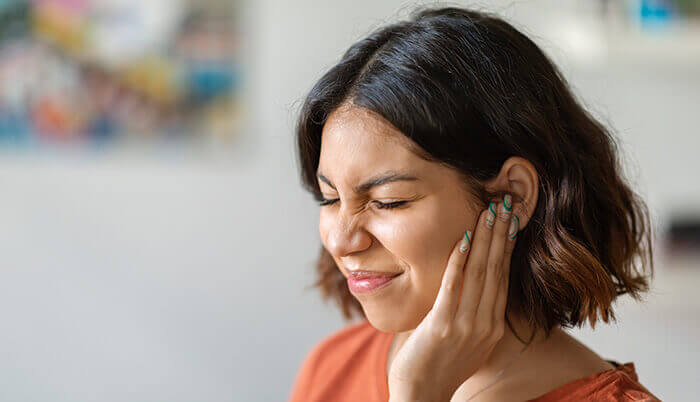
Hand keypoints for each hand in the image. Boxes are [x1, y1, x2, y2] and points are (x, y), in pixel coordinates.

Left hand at [387, 195, 518, 401]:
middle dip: (501, 234)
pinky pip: (453, 287)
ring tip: (490, 212)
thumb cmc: (439, 366)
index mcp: (492, 326)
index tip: (511, 220)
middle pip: (496, 269)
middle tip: (506, 204)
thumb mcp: (467, 340)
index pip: (503, 277)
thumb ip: (473, 314)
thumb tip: (472, 288)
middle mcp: (485, 324)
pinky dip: (459, 261)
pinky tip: (463, 239)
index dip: (507, 246)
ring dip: (484, 239)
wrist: (421, 395)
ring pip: (479, 273)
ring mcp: (465, 326)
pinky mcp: (442, 326)